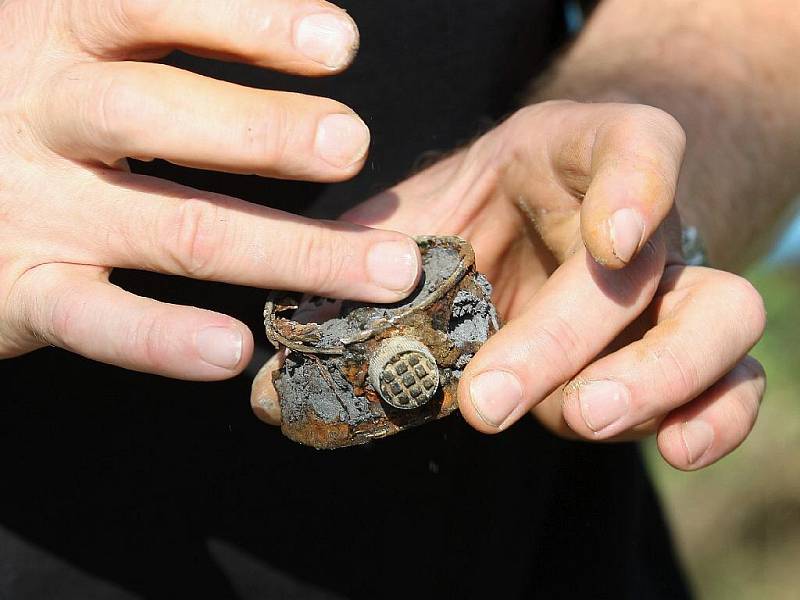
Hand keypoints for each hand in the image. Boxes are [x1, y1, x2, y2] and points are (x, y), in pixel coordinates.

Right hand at [0, 0, 421, 378]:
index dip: (249, 23)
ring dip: (284, 248)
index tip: (339, 43)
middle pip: (160, 117)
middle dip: (266, 133)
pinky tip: (234, 350)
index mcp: (61, 36)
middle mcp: (47, 116)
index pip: (152, 9)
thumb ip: (145, 22)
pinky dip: (164, 339)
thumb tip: (277, 14)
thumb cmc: (20, 105)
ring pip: (171, 228)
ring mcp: (35, 210)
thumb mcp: (65, 42)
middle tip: (353, 145)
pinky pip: (95, 320)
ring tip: (378, 268)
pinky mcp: (17, 290)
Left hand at [252, 101, 765, 470]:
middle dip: (565, 337)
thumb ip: (351, 278)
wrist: (529, 215)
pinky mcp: (678, 351)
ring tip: (580, 420)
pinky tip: (673, 448)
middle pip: (642, 270)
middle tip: (489, 399)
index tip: (607, 240)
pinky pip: (731, 379)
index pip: (637, 148)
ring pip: (717, 321)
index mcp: (583, 157)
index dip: (635, 190)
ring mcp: (670, 287)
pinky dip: (714, 415)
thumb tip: (268, 389)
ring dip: (652, 380)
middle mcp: (640, 220)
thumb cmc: (469, 209)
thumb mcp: (410, 219)